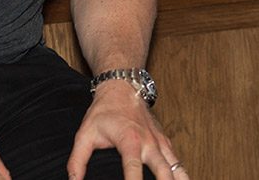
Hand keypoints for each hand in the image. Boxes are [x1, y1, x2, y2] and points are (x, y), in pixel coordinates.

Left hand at [66, 81, 185, 179]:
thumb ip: (77, 161)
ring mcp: (160, 142)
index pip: (133, 169)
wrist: (123, 88)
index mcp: (129, 140)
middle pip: (163, 172)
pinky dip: (181, 176)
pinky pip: (178, 163)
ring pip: (177, 168)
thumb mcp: (84, 134)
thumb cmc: (104, 112)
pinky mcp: (165, 143)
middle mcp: (149, 142)